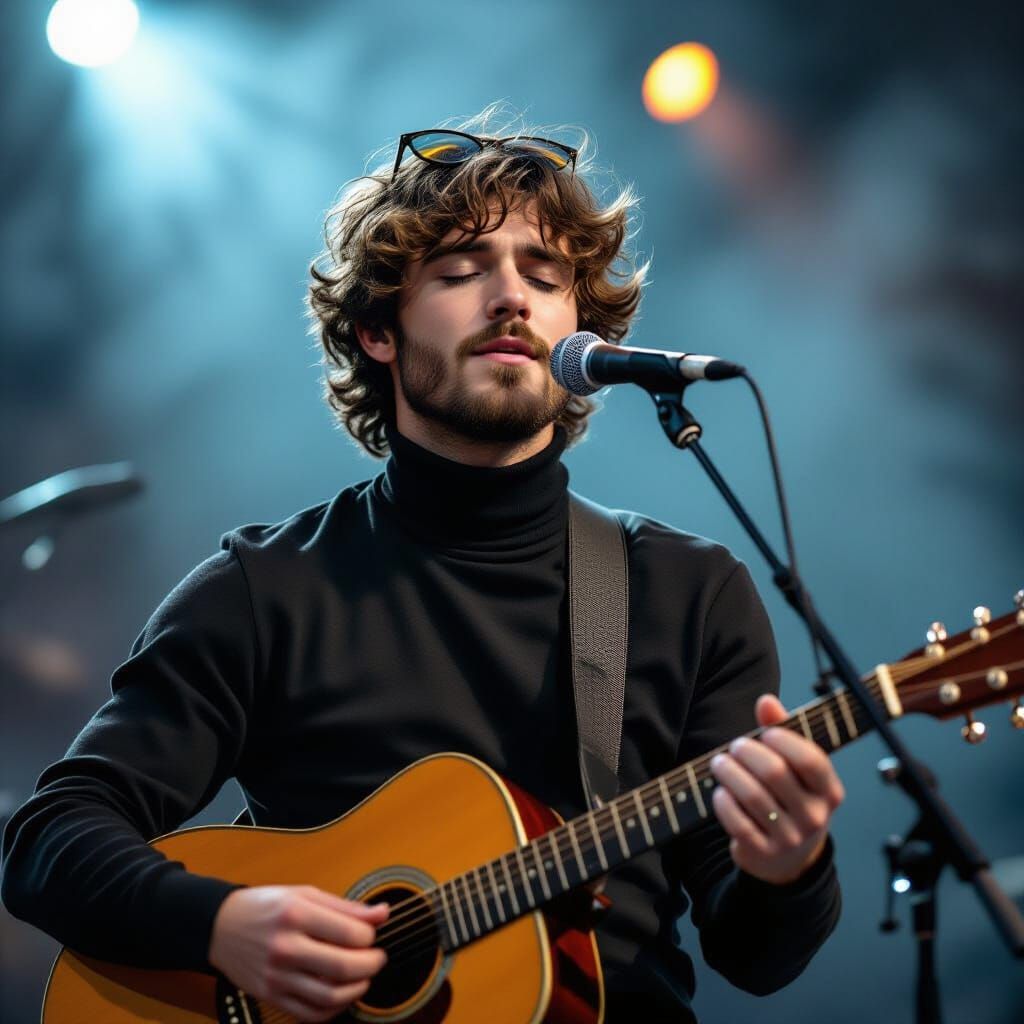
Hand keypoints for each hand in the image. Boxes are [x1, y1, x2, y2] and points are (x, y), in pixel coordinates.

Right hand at [208, 885, 388, 1021]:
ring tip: (363, 977)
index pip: (349, 932)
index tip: (371, 934)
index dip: (370, 935)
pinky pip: (309, 1013)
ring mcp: (277, 976)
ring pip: (329, 996)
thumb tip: (382, 913)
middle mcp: (285, 947)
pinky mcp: (270, 996)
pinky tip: (341, 995)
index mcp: (296, 914)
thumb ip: (346, 907)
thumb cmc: (267, 907)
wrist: (222, 926)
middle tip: (377, 958)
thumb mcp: (306, 895)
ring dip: (357, 989)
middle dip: (371, 965)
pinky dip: (333, 1009)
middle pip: (342, 966)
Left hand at [709, 694, 844, 884]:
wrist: (789, 858)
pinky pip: (737, 822)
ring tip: (720, 763)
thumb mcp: (795, 767)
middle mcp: (814, 816)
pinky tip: (721, 791)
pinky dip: (724, 802)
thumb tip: (766, 701)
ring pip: (752, 796)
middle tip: (734, 747)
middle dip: (747, 753)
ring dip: (729, 773)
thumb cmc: (790, 799)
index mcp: (829, 791)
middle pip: (775, 773)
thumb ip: (782, 730)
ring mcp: (790, 837)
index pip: (811, 760)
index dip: (784, 740)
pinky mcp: (763, 851)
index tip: (765, 734)